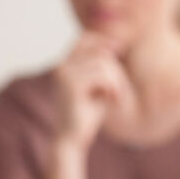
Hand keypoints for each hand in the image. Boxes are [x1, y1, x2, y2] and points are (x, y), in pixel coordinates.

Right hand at [52, 33, 134, 149]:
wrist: (71, 139)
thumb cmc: (86, 113)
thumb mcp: (97, 84)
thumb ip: (104, 64)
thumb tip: (116, 42)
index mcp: (60, 63)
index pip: (84, 39)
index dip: (102, 41)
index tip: (120, 49)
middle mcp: (59, 65)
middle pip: (99, 52)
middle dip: (114, 70)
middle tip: (115, 91)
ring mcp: (63, 74)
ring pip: (104, 63)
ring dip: (115, 81)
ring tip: (114, 96)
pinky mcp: (71, 86)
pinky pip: (103, 75)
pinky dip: (113, 87)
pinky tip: (111, 100)